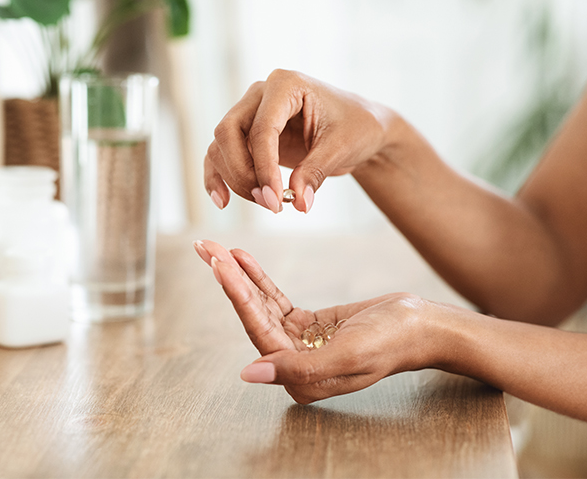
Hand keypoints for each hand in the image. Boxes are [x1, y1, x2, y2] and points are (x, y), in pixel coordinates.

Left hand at [193, 239, 436, 403]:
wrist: (421, 326)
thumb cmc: (392, 341)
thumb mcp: (348, 354)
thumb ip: (298, 368)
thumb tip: (248, 374)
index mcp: (300, 378)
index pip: (258, 331)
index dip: (236, 295)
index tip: (217, 264)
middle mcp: (294, 364)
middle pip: (252, 316)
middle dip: (228, 280)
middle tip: (205, 248)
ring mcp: (299, 343)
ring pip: (260, 306)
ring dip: (239, 276)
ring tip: (218, 248)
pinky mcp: (308, 325)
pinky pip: (276, 300)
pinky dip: (259, 279)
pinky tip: (243, 259)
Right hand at [205, 69, 392, 212]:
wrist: (360, 129)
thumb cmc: (355, 127)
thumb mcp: (341, 148)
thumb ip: (316, 172)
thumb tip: (299, 203)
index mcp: (286, 85)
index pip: (262, 128)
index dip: (264, 167)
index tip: (275, 199)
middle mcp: (260, 94)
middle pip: (228, 133)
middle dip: (243, 173)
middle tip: (270, 203)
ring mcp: (249, 113)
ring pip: (221, 147)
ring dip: (236, 180)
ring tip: (267, 204)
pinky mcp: (246, 135)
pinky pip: (221, 155)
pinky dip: (218, 177)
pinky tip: (222, 201)